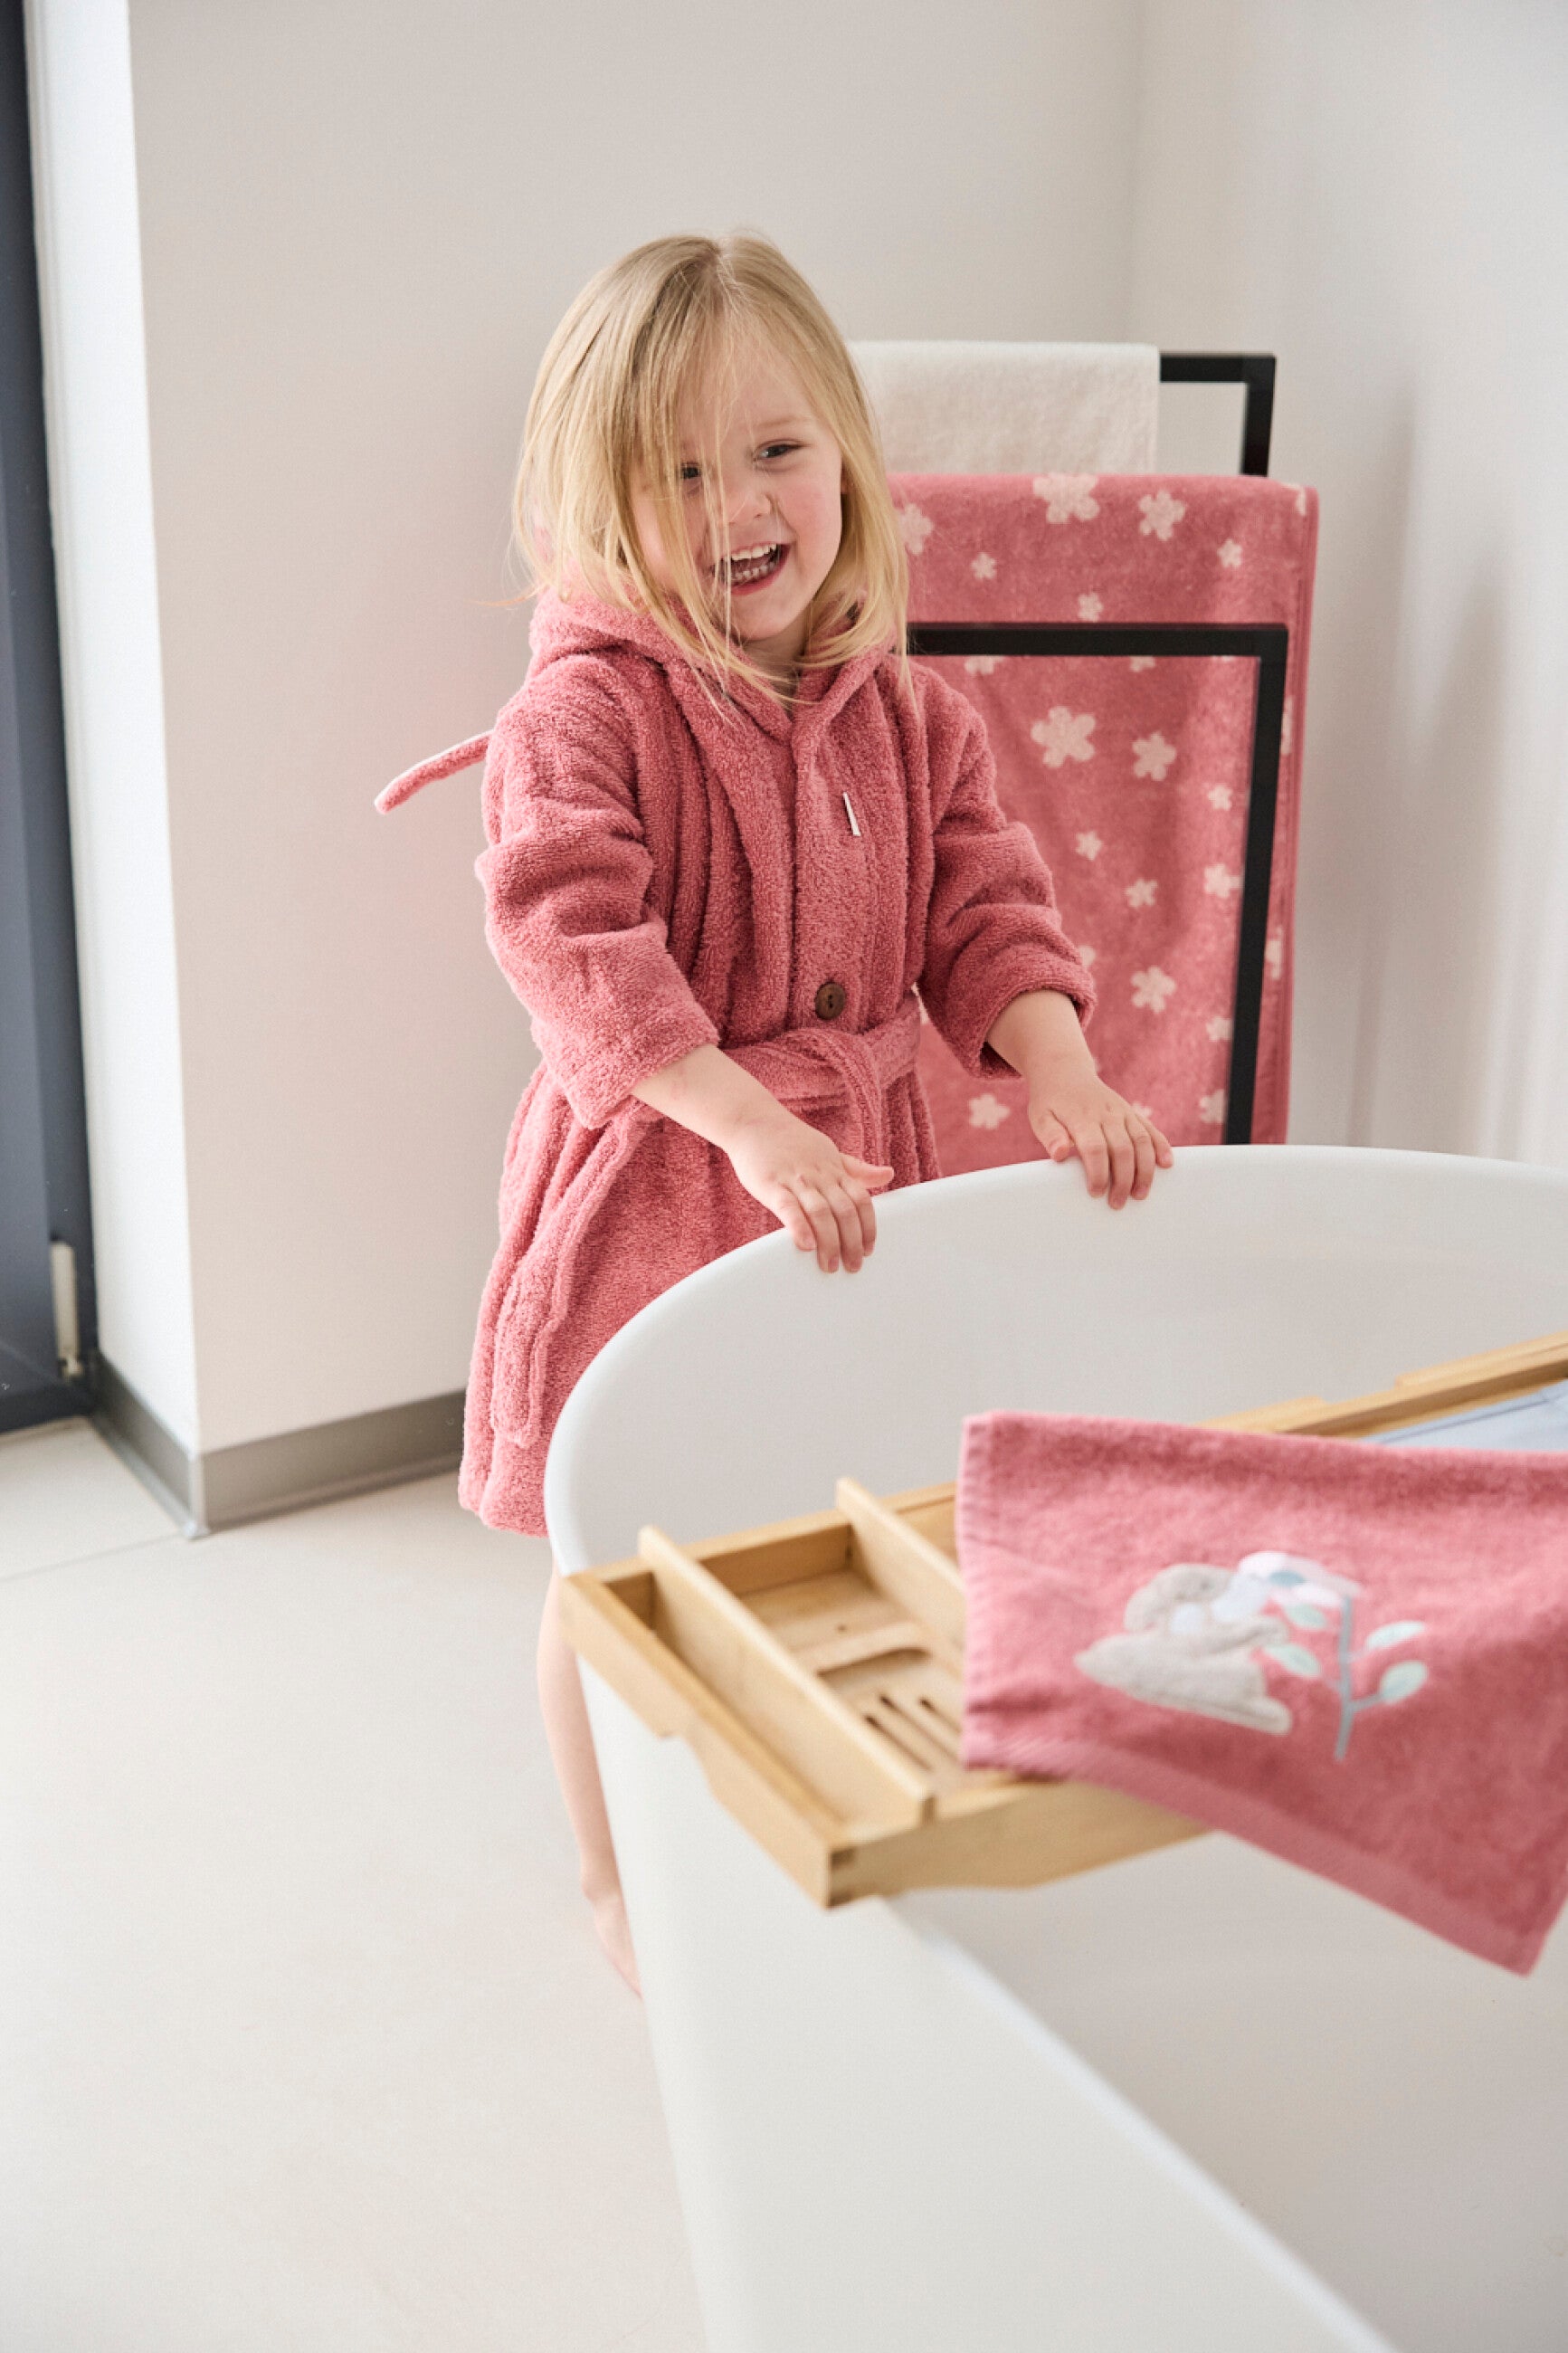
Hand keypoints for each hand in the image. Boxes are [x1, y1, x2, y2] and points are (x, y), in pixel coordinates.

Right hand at [725, 1108, 892, 1270]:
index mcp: (834, 1169)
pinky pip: (788, 1207)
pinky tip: (806, 1245)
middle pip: (845, 1211)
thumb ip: (857, 1168)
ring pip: (821, 1213)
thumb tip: (888, 1175)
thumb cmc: (791, 1141)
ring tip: (830, 1265)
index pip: (861, 1200)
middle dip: (852, 1242)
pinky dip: (800, 1227)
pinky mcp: (771, 1184)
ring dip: (830, 1242)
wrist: (753, 1122)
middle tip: (853, 1266)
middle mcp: (819, 1175)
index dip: (868, 1227)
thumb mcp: (829, 1152)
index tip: (869, 1249)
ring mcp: (796, 1179)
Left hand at [1029, 1067, 1172, 1207]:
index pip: (1095, 1149)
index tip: (1096, 1193)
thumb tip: (1060, 1154)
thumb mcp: (1040, 1117)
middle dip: (1123, 1180)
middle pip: (1122, 1149)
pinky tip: (1166, 1164)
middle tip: (1118, 1203)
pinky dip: (1161, 1146)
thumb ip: (1050, 1136)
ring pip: (1141, 1141)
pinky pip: (1150, 1129)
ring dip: (1145, 1170)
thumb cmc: (1051, 1101)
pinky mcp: (1131, 1113)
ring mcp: (1122, 1112)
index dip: (1099, 1173)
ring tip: (1140, 1194)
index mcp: (1082, 1117)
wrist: (1065, 1072)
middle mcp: (1107, 1114)